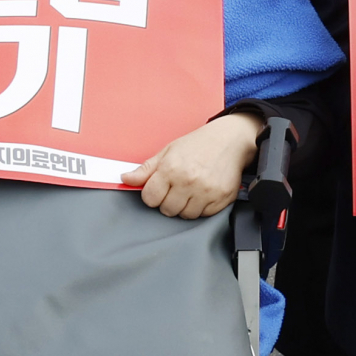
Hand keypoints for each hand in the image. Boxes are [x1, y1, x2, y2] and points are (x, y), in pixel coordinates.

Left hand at [122, 113, 262, 218]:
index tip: (159, 188)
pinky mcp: (222, 198)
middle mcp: (188, 181)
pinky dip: (202, 207)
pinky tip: (203, 192)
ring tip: (191, 190)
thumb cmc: (198, 145)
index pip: (150, 198)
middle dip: (169, 201)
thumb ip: (146, 169)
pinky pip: (204, 214)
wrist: (230, 140)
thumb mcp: (167, 152)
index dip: (152, 195)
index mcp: (171, 169)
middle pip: (167, 210)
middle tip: (177, 188)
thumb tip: (125, 179)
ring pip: (186, 215)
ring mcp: (206, 191)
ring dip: (185, 206)